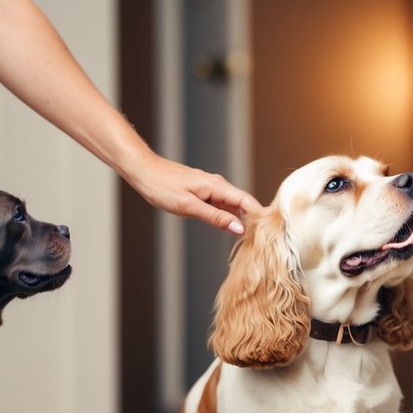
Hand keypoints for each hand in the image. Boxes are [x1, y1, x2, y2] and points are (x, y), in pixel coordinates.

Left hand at [123, 153, 260, 233]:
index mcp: (218, 186)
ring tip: (247, 239)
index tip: (268, 232)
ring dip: (240, 220)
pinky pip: (221, 205)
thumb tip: (238, 228)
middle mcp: (218, 186)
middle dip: (252, 220)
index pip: (248, 201)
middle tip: (259, 241)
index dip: (260, 216)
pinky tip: (228, 228)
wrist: (143, 171)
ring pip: (232, 206)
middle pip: (243, 204)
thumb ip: (215, 218)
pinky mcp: (202, 193)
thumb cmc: (162, 187)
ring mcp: (210, 189)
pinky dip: (227, 217)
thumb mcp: (189, 206)